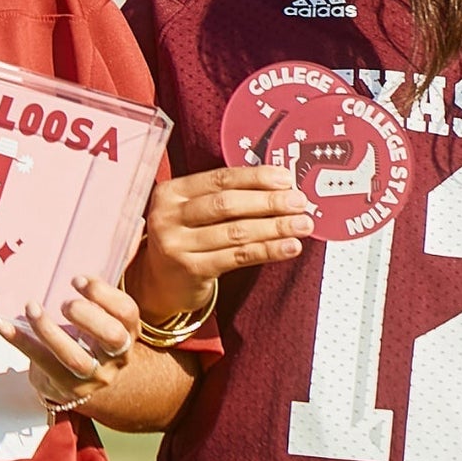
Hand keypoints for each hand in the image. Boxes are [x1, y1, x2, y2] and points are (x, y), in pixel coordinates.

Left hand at [0, 275, 140, 412]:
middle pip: (112, 337)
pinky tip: (4, 325)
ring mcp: (93, 376)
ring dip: (49, 331)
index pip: (127, 312)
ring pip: (74, 357)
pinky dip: (21, 342)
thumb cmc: (88, 338)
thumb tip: (66, 254)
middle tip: (65, 303)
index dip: (104, 294)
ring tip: (31, 308)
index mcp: (128, 332)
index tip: (77, 280)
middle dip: (88, 315)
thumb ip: (93, 297)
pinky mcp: (66, 386)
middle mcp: (117, 356)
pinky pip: (42, 363)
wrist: (80, 381)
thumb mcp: (99, 318)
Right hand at [129, 166, 314, 317]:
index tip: (285, 179)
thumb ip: (224, 197)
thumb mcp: (193, 212)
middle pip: (227, 204)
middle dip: (269, 202)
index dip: (256, 177)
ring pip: (236, 232)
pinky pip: (237, 256)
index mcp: (171, 192)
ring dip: (274, 227)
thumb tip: (279, 186)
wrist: (159, 283)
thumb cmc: (186, 240)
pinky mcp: (190, 270)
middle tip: (299, 202)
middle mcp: (168, 216)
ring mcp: (176, 244)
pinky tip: (290, 247)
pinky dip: (268, 250)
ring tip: (302, 225)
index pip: (220, 179)